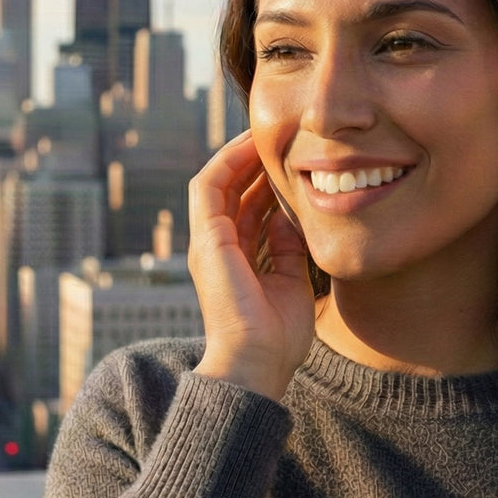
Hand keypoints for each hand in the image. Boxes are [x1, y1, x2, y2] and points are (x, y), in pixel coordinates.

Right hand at [187, 131, 313, 400]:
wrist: (257, 363)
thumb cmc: (278, 336)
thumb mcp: (291, 282)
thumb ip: (288, 249)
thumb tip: (289, 217)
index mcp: (238, 262)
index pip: (248, 211)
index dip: (266, 184)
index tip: (291, 164)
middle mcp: (219, 249)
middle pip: (233, 193)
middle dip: (254, 164)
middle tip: (281, 139)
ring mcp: (209, 243)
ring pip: (218, 183)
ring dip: (240, 156)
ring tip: (265, 134)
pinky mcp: (206, 239)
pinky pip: (210, 186)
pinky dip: (229, 162)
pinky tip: (251, 146)